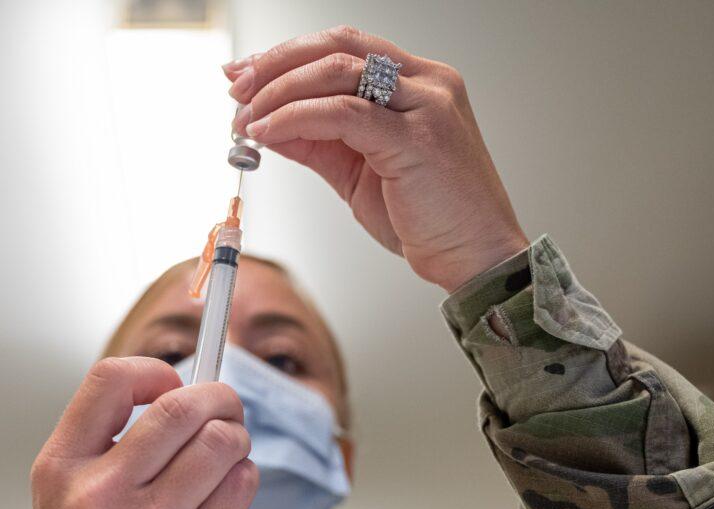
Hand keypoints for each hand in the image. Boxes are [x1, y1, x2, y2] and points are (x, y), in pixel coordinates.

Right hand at [25, 357, 257, 508]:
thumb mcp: (62, 498)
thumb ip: (106, 445)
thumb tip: (178, 393)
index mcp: (60, 468)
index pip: (110, 380)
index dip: (153, 371)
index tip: (171, 384)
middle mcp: (102, 491)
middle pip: (182, 406)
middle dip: (220, 398)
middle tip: (226, 409)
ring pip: (222, 442)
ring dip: (236, 439)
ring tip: (227, 453)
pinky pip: (240, 485)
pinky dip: (243, 476)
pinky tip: (226, 490)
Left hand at [225, 26, 528, 292]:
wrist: (475, 258)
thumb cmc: (432, 220)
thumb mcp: (361, 172)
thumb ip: (320, 142)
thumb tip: (268, 125)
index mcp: (421, 83)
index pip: (345, 48)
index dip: (289, 56)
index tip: (248, 74)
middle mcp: (428, 84)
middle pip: (338, 46)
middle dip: (277, 63)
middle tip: (237, 88)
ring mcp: (426, 106)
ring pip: (336, 71)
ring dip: (278, 91)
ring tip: (246, 117)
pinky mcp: (415, 138)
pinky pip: (341, 113)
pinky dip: (295, 118)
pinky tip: (269, 133)